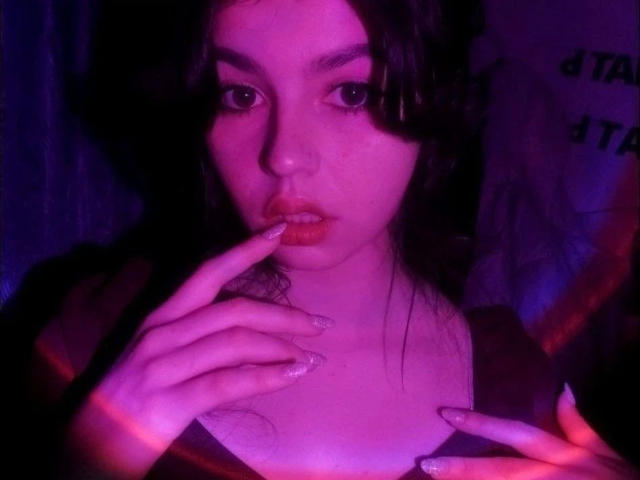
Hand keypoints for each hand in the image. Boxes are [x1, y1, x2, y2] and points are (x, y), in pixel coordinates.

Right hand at [64, 223, 332, 478]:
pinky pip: (228, 381)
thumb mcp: (162, 356)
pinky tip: (292, 376)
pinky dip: (267, 377)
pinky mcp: (169, 400)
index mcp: (161, 317)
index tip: (278, 231)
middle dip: (284, 314)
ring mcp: (164, 365)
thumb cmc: (134, 397)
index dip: (244, 250)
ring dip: (282, 347)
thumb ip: (202, 338)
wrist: (91, 444)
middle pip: (234, 309)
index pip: (207, 272)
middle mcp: (162, 333)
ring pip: (235, 342)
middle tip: (319, 324)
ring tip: (310, 357)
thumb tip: (258, 334)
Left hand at [420, 384, 638, 478]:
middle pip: (500, 471)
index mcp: (561, 455)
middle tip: (427, 464)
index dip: (481, 424)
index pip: (515, 433)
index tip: (447, 414)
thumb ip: (578, 424)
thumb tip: (563, 388)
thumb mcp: (605, 452)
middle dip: (463, 468)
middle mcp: (551, 476)